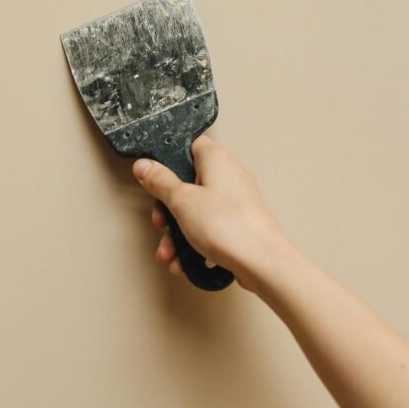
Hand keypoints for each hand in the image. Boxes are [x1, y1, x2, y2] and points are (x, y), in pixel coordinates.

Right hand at [132, 134, 290, 290]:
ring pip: (197, 210)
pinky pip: (210, 227)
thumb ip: (160, 182)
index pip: (188, 146)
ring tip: (170, 252)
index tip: (153, 179)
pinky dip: (195, 242)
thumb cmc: (229, 226)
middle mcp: (230, 174)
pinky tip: (186, 261)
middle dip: (168, 209)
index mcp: (216, 158)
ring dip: (178, 233)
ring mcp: (237, 199)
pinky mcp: (240, 222)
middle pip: (188, 183)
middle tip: (161, 223)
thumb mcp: (181, 201)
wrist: (263, 263)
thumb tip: (145, 166)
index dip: (168, 161)